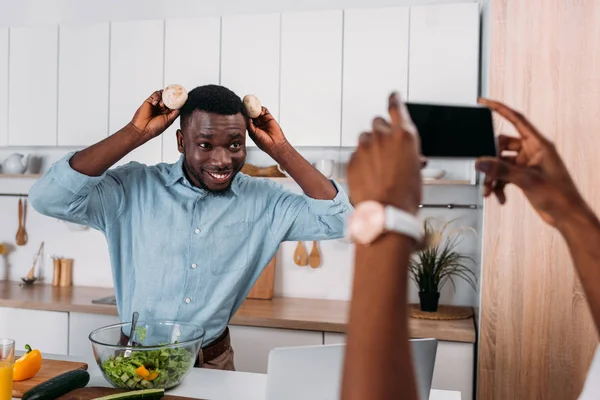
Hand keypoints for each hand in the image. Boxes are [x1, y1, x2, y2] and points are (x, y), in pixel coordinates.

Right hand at [130, 90, 179, 138]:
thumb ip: (175, 113)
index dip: (177, 101)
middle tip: (170, 100)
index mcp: (168, 113)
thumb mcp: (169, 121)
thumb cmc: (155, 128)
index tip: (181, 98)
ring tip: (161, 105)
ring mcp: (156, 104)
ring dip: (164, 98)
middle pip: (170, 98)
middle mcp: (162, 108)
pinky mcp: (150, 100)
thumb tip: (180, 106)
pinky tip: (155, 103)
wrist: (142, 128)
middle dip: (171, 98)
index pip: (175, 104)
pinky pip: (156, 94)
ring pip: (163, 95)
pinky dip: (157, 96)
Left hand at [246, 107, 288, 156]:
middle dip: (249, 110)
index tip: (242, 110)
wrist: (274, 144)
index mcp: (252, 128)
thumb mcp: (252, 133)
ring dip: (255, 109)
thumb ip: (249, 124)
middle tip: (247, 106)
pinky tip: (260, 111)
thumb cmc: (264, 142)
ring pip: (258, 111)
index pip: (247, 118)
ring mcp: (263, 120)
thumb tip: (246, 117)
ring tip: (253, 109)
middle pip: (252, 113)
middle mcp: (257, 123)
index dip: (245, 114)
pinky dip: (262, 109)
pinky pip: (265, 110)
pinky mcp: (269, 118)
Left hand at [347, 93, 422, 214]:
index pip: (396, 106)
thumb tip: (410, 157)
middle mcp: (382, 136)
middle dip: (382, 133)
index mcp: (404, 135)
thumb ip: (410, 154)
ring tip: (377, 165)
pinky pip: (356, 155)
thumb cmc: (406, 195)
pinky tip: (369, 175)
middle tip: (386, 149)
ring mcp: (365, 148)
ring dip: (370, 147)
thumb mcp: (417, 170)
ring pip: (365, 138)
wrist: (387, 212)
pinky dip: (361, 161)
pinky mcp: (352, 160)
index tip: (393, 96)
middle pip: (378, 123)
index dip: (394, 99)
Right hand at [475, 98, 584, 226]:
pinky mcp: (523, 175)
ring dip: (493, 177)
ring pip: (501, 163)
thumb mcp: (527, 180)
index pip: (516, 119)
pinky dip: (499, 185)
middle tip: (484, 172)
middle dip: (490, 160)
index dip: (499, 108)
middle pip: (502, 145)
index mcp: (538, 144)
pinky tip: (500, 197)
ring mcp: (527, 163)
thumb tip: (481, 162)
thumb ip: (501, 170)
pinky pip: (504, 175)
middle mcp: (532, 151)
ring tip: (489, 191)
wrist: (566, 215)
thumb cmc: (559, 195)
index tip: (483, 103)